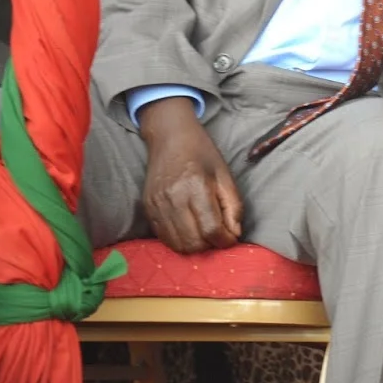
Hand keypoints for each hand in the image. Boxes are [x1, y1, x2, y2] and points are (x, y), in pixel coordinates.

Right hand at [137, 97, 243, 253]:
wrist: (169, 136)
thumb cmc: (201, 153)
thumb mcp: (224, 174)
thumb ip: (233, 205)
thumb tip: (235, 234)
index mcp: (196, 187)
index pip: (211, 229)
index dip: (225, 240)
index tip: (231, 237)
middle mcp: (173, 198)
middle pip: (193, 242)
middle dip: (211, 244)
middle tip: (218, 234)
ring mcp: (157, 205)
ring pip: (177, 245)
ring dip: (195, 246)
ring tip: (204, 232)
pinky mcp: (147, 209)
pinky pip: (163, 237)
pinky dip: (179, 240)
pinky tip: (189, 229)